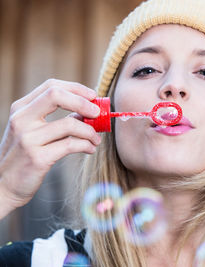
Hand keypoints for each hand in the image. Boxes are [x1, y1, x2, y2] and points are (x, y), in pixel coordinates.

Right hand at [0, 79, 100, 217]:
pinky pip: (71, 145)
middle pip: (56, 96)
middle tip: (98, 113)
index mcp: (21, 109)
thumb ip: (57, 120)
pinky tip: (90, 149)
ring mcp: (28, 139)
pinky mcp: (37, 158)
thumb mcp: (34, 132)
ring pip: (69, 124)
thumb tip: (88, 112)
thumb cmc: (24, 157)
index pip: (51, 86)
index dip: (76, 88)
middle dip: (83, 102)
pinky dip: (86, 145)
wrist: (3, 186)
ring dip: (90, 131)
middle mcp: (21, 120)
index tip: (93, 96)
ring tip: (96, 139)